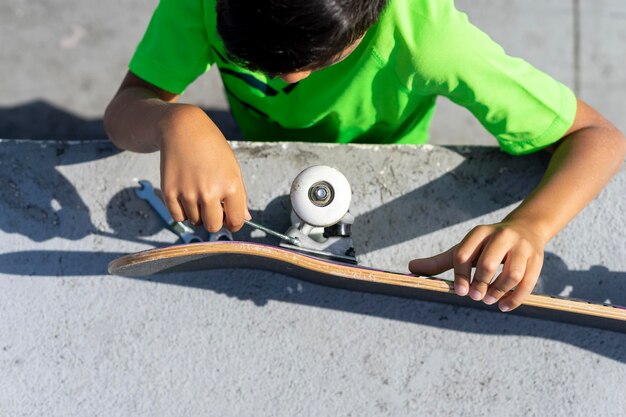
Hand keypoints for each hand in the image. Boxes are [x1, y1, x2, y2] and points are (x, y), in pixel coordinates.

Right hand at [158, 105, 249, 231]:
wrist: (182, 129)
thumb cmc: (211, 147)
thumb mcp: (232, 167)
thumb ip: (240, 196)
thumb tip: (245, 218)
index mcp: (230, 186)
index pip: (235, 221)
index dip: (233, 223)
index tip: (230, 220)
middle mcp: (209, 192)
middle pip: (213, 226)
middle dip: (214, 221)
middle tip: (212, 208)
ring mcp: (188, 193)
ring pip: (195, 221)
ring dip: (197, 213)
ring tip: (197, 192)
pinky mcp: (169, 192)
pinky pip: (178, 217)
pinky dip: (182, 211)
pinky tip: (185, 195)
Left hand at [408, 221, 545, 311]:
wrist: (526, 229)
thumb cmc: (486, 245)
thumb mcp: (465, 249)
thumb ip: (440, 261)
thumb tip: (410, 267)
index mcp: (479, 233)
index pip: (463, 254)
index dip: (460, 276)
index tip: (461, 291)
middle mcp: (501, 236)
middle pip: (488, 263)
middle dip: (480, 284)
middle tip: (476, 297)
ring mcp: (521, 247)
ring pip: (511, 274)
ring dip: (498, 292)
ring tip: (490, 301)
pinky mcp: (537, 259)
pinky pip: (528, 283)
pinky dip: (515, 298)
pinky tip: (504, 306)